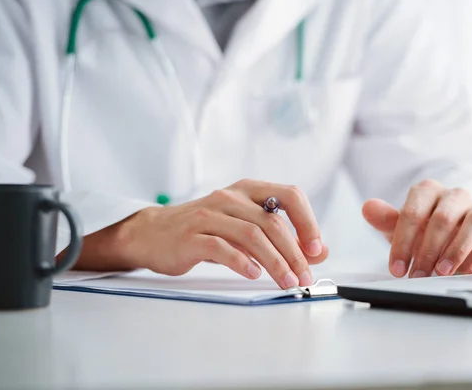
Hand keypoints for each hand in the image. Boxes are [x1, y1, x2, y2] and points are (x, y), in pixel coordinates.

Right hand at [73, 179, 327, 288]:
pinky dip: (242, 262)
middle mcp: (230, 197)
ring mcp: (210, 215)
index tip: (316, 249)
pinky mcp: (192, 235)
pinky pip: (223, 247)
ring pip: (252, 235)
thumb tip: (318, 252)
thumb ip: (281, 237)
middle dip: (294, 253)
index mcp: (248, 191)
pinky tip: (253, 275)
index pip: (290, 195)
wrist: (154, 233)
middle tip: (304, 276)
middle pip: (273, 223)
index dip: (308, 221)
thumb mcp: (245, 227)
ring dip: (275, 262)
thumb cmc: (204, 229)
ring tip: (286, 281)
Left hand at [362, 179, 471, 277]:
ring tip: (443, 272)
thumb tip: (367, 208)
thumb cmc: (421, 230)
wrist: (450, 235)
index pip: (413, 213)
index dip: (403, 242)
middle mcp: (455, 196)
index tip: (397, 268)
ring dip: (458, 249)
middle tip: (418, 275)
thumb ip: (385, 219)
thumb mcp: (399, 226)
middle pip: (443, 218)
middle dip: (428, 250)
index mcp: (428, 191)